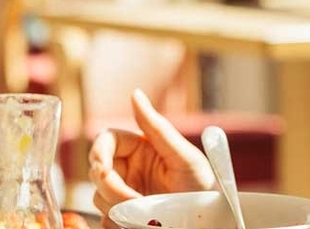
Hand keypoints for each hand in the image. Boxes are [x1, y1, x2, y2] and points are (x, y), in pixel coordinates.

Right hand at [88, 91, 214, 228]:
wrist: (211, 221)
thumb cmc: (204, 187)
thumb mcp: (184, 157)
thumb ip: (157, 127)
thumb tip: (135, 93)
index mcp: (138, 148)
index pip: (105, 141)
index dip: (99, 153)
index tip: (103, 170)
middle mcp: (129, 169)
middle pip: (97, 171)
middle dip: (111, 187)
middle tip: (134, 201)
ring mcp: (125, 194)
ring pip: (99, 197)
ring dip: (116, 208)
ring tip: (147, 216)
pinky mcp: (124, 217)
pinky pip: (105, 219)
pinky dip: (115, 223)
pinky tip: (134, 224)